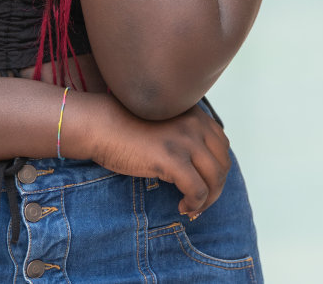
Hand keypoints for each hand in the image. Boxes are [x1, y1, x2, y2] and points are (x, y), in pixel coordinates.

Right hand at [62, 92, 230, 216]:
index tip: (204, 185)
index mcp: (194, 114)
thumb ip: (183, 133)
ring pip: (215, 179)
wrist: (99, 124)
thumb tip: (199, 165)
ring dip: (207, 200)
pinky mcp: (172, 159)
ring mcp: (184, 140)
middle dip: (215, 188)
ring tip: (191, 208)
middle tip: (199, 203)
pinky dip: (194, 204)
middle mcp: (194, 124)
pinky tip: (181, 207)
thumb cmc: (124, 126)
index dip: (217, 169)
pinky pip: (197, 190)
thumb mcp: (164, 122)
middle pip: (223, 163)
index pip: (222, 145)